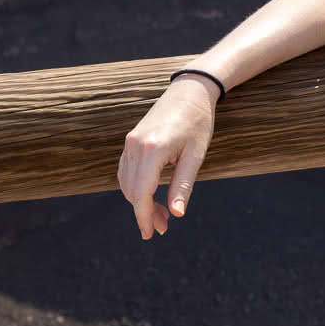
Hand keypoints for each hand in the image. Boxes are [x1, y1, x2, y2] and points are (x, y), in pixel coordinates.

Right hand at [119, 74, 218, 238]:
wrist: (189, 90)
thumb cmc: (198, 122)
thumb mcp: (196, 155)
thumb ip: (183, 185)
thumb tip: (176, 215)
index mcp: (153, 149)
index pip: (142, 193)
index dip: (144, 217)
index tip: (150, 234)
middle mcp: (136, 146)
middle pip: (132, 191)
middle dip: (144, 212)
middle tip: (164, 227)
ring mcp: (130, 142)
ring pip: (126, 182)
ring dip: (139, 201)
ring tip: (160, 214)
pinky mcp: (131, 140)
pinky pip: (126, 170)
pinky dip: (135, 187)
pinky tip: (150, 195)